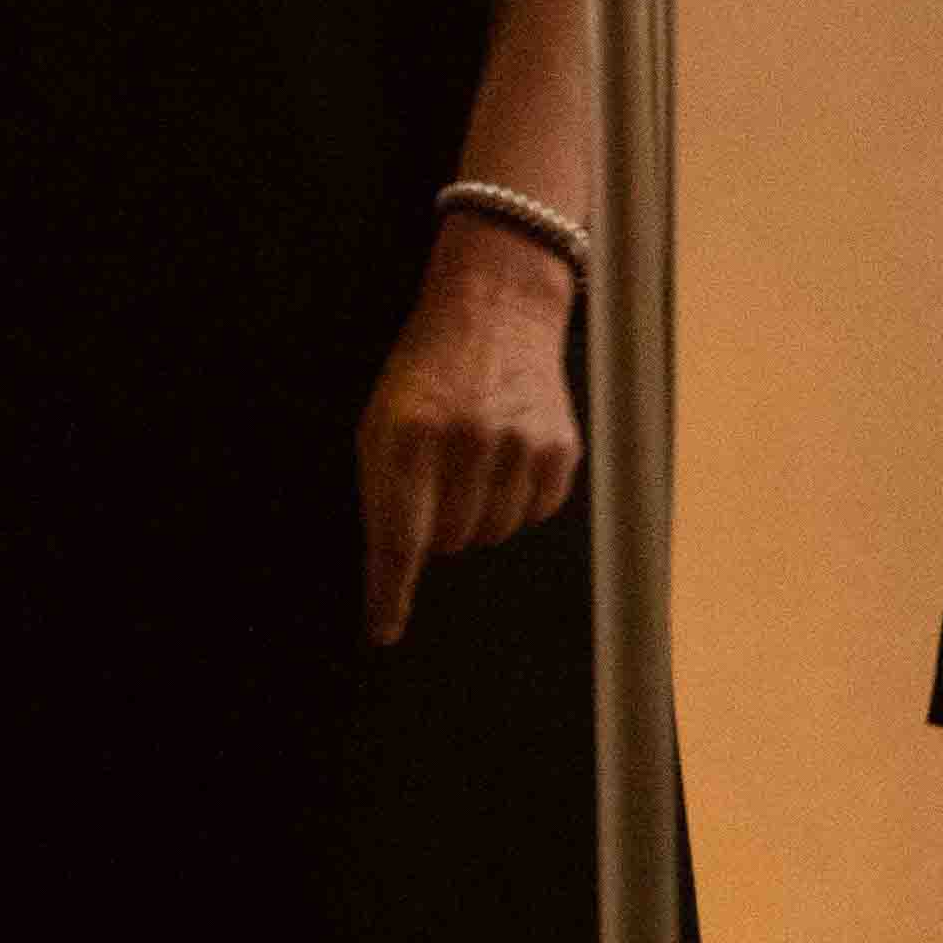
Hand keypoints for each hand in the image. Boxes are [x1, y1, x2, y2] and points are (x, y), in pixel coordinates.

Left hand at [355, 218, 583, 643]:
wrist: (497, 310)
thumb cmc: (427, 373)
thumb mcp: (383, 420)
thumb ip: (384, 491)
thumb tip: (395, 570)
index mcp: (408, 434)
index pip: (398, 537)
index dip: (390, 593)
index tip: (384, 632)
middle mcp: (466, 443)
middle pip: (449, 543)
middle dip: (437, 524)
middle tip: (438, 474)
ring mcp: (519, 447)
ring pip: (492, 535)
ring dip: (478, 512)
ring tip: (474, 457)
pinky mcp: (559, 452)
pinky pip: (532, 516)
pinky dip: (516, 498)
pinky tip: (507, 453)